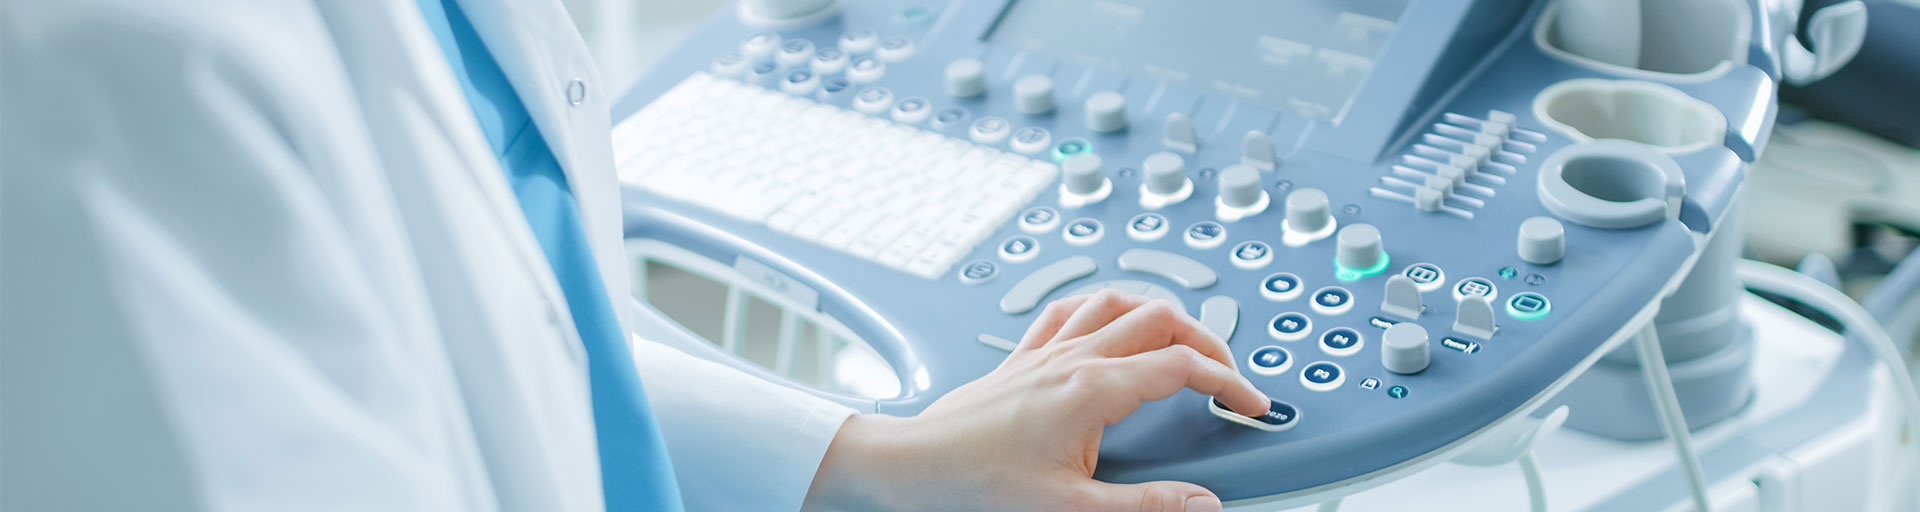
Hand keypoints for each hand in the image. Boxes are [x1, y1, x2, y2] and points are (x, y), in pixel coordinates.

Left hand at [803, 290, 1269, 510]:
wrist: (911, 466)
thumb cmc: (976, 483)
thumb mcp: (1072, 507)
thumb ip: (1145, 504)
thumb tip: (1201, 503)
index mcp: (1092, 388)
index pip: (1182, 365)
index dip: (1229, 382)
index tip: (1251, 405)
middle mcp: (1071, 358)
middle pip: (1160, 317)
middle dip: (1206, 338)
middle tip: (1227, 374)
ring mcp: (1044, 351)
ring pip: (1117, 301)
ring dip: (1159, 312)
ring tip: (1183, 338)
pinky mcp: (1020, 358)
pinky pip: (1069, 310)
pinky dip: (1102, 307)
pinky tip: (1107, 321)